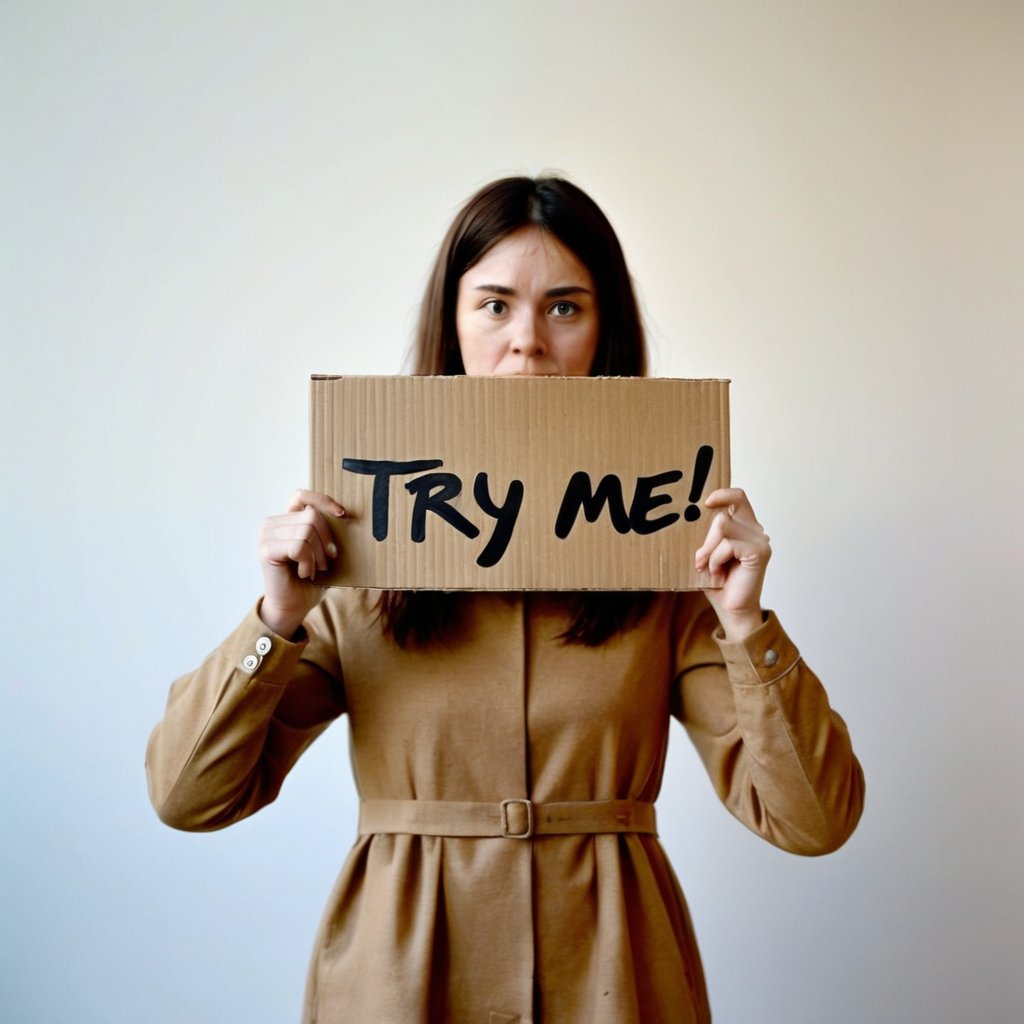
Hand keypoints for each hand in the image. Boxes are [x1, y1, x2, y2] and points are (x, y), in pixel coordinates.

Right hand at [258, 489, 346, 637]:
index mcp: (285, 520)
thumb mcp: (322, 549)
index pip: (302, 495)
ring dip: (318, 555)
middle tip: (325, 563)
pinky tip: (305, 573)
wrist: (294, 606)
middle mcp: (272, 523)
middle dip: (326, 541)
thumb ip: (324, 529)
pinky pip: (299, 546)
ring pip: (306, 531)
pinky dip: (308, 562)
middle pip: (311, 516)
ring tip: (314, 570)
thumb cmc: (312, 578)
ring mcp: (266, 535)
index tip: (342, 514)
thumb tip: (345, 512)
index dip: (323, 500)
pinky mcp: (266, 549)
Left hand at [694, 488, 770, 640]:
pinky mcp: (759, 552)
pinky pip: (728, 545)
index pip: (738, 497)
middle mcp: (755, 530)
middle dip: (705, 540)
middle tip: (700, 561)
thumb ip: (708, 534)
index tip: (706, 502)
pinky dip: (716, 559)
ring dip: (709, 551)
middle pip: (723, 516)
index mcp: (745, 527)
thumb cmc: (719, 582)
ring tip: (711, 568)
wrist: (731, 609)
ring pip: (723, 528)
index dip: (723, 494)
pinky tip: (719, 573)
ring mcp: (760, 540)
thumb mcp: (708, 553)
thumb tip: (692, 516)